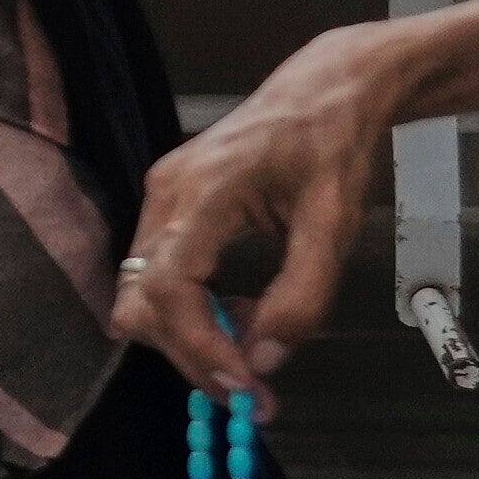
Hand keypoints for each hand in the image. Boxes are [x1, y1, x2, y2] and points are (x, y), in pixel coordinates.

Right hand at [110, 36, 410, 404]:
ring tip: (253, 341)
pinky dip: (193, 309)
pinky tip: (240, 310)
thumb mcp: (335, 225)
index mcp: (206, 191)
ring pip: (144, 294)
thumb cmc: (334, 146)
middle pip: (144, 301)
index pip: (169, 287)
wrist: (327, 88)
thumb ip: (302, 298)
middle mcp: (166, 194)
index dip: (199, 347)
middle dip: (192, 354)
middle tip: (252, 390)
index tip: (245, 386)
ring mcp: (160, 197)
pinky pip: (159, 274)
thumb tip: (265, 361)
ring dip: (191, 334)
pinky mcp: (168, 204)